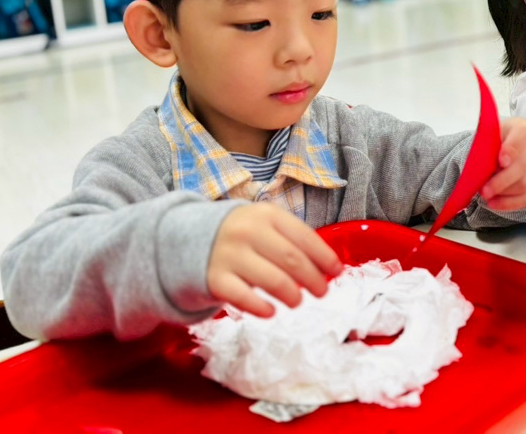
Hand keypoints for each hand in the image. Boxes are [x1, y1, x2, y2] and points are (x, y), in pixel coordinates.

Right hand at [207, 203, 342, 317]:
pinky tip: (272, 311)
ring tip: (297, 301)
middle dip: (313, 279)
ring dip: (292, 295)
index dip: (324, 257)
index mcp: (266, 214)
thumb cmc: (241, 234)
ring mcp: (229, 255)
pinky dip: (262, 308)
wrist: (188, 238)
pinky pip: (244, 298)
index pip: (304, 237)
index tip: (337, 271)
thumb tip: (327, 267)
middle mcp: (248, 231)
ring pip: (273, 280)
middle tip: (322, 291)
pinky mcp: (214, 279)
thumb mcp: (264, 224)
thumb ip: (291, 239)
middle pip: (292, 260)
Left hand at [479, 118, 525, 211]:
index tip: (500, 161)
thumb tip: (479, 164)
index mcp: (525, 129)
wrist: (518, 144)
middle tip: (484, 190)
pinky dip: (510, 203)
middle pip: (524, 165)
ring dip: (504, 194)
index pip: (523, 136)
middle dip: (503, 180)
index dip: (512, 149)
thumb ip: (487, 144)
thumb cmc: (501, 139)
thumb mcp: (493, 134)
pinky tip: (495, 204)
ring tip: (487, 196)